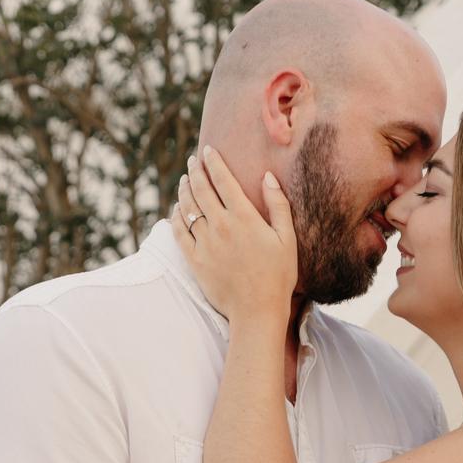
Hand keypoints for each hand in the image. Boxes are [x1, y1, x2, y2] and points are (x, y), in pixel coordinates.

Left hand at [172, 146, 296, 324]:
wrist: (257, 311)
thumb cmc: (278, 275)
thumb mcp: (287, 238)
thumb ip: (278, 205)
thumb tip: (267, 176)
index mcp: (244, 217)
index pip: (223, 180)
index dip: (214, 162)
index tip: (208, 151)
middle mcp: (220, 226)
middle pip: (201, 189)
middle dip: (195, 171)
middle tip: (193, 161)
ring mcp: (204, 243)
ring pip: (187, 208)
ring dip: (183, 190)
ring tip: (184, 180)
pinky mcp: (194, 260)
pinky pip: (178, 232)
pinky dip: (175, 217)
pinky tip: (176, 209)